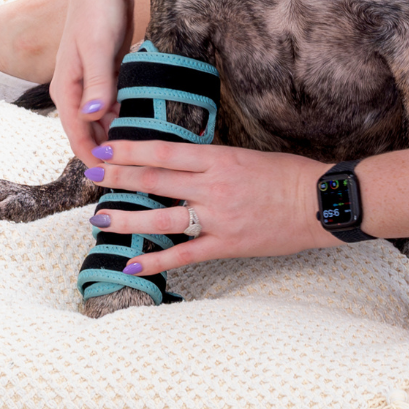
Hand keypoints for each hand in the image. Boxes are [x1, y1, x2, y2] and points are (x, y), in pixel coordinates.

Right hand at [51, 0, 135, 164]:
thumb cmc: (97, 11)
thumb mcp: (98, 47)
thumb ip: (98, 81)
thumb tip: (94, 115)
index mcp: (68, 89)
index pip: (77, 136)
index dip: (93, 158)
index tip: (114, 178)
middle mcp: (78, 90)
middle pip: (91, 132)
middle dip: (109, 152)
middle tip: (136, 171)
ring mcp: (94, 82)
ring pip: (106, 119)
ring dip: (120, 133)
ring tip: (145, 151)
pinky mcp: (109, 72)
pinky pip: (117, 102)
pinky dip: (128, 113)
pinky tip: (147, 121)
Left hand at [84, 140, 335, 274]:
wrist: (319, 202)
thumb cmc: (288, 175)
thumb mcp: (247, 156)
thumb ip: (214, 161)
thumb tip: (181, 161)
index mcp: (219, 158)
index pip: (164, 151)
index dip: (130, 150)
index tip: (105, 147)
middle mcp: (213, 185)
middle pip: (155, 179)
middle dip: (118, 176)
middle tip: (89, 174)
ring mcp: (218, 217)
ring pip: (162, 217)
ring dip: (127, 217)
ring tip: (100, 218)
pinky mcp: (227, 244)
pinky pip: (184, 253)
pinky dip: (155, 258)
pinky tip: (131, 261)